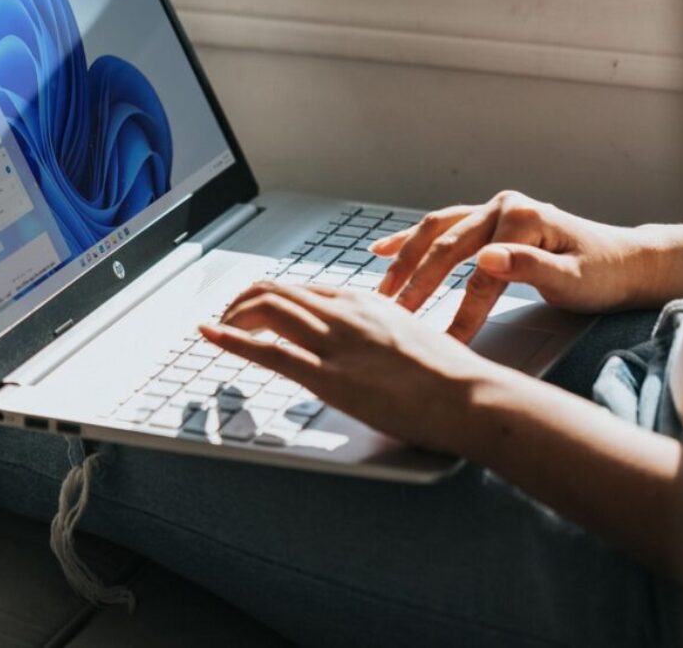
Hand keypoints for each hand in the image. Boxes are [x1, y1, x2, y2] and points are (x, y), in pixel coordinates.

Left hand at [199, 281, 486, 452]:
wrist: (470, 395)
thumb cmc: (449, 375)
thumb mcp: (408, 334)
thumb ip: (377, 331)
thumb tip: (362, 342)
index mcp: (363, 301)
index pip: (301, 289)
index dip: (268, 298)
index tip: (252, 310)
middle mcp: (344, 313)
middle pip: (275, 291)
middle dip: (240, 303)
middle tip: (225, 319)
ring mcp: (335, 343)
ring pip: (266, 309)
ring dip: (232, 317)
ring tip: (217, 329)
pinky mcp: (330, 377)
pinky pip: (269, 351)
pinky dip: (231, 340)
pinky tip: (211, 336)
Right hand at [370, 190, 680, 342]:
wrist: (625, 261)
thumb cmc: (603, 274)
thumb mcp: (575, 279)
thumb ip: (530, 267)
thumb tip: (486, 259)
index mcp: (523, 219)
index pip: (480, 272)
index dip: (460, 310)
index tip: (442, 341)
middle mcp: (503, 206)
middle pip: (448, 247)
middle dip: (418, 283)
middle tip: (395, 316)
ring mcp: (493, 209)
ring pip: (436, 232)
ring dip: (405, 260)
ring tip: (383, 290)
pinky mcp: (487, 220)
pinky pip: (441, 227)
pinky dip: (411, 239)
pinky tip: (382, 250)